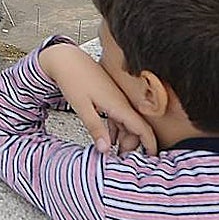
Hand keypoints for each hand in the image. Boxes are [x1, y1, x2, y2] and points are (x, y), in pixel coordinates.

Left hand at [39, 45, 157, 155]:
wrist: (66, 59)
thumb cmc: (73, 78)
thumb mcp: (82, 107)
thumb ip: (95, 129)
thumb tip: (106, 149)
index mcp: (119, 105)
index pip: (142, 129)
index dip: (150, 145)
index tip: (152, 159)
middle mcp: (121, 102)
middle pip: (136, 129)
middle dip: (132, 146)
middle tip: (120, 160)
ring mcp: (116, 99)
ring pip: (127, 123)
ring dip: (123, 138)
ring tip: (114, 152)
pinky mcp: (109, 97)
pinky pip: (119, 116)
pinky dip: (116, 129)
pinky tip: (109, 137)